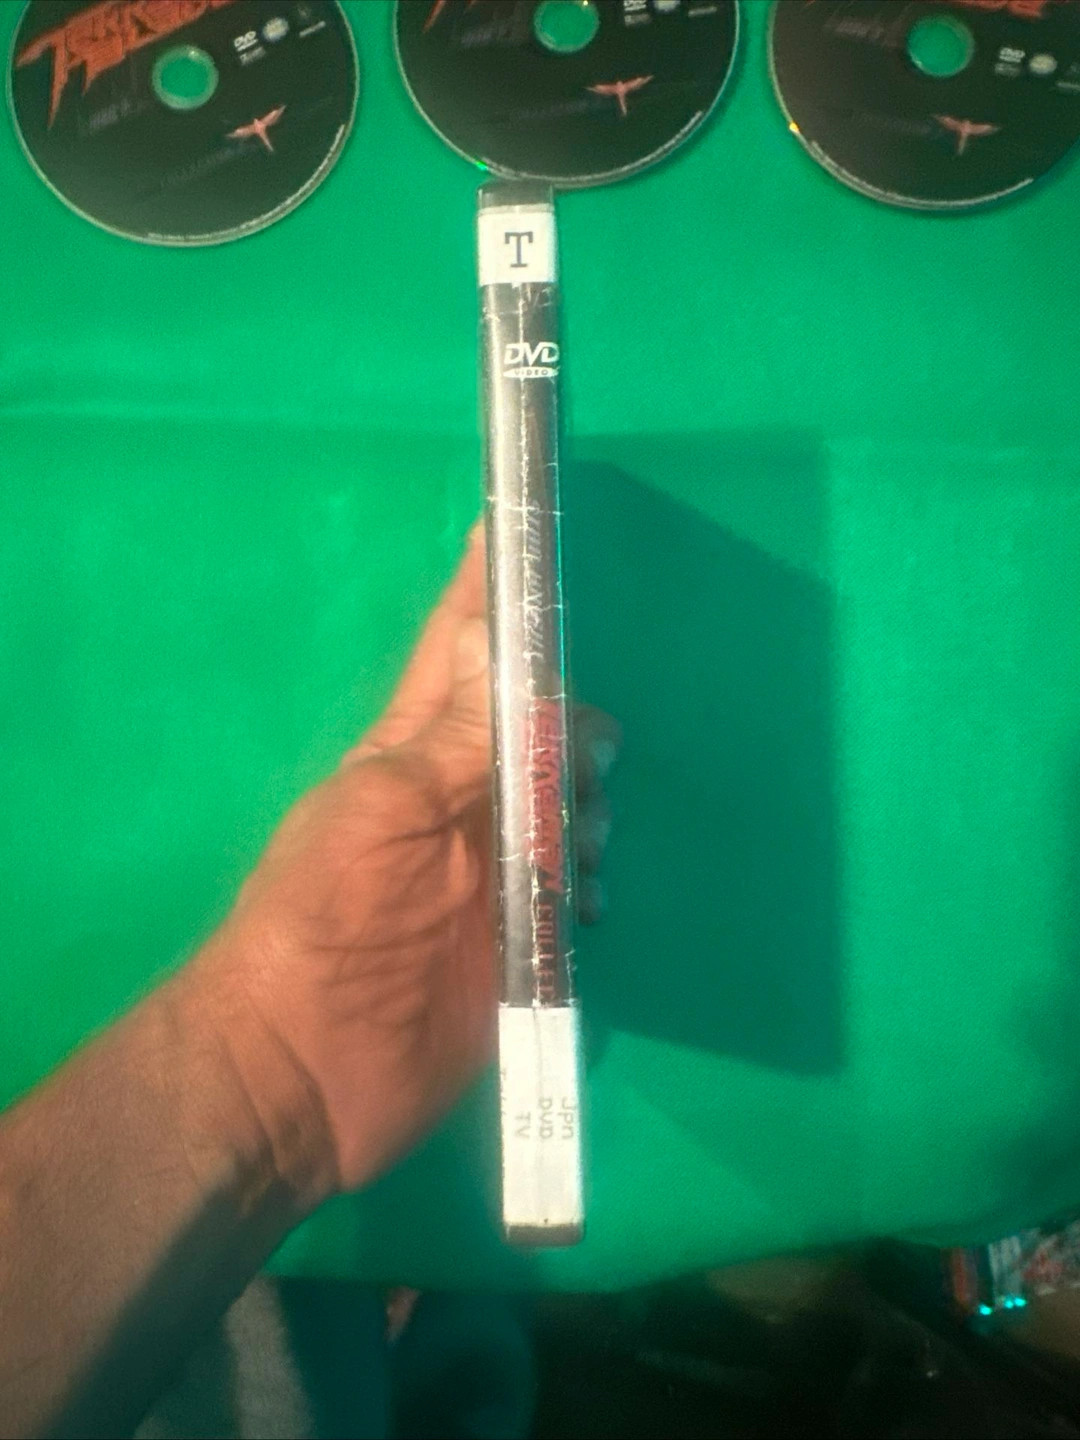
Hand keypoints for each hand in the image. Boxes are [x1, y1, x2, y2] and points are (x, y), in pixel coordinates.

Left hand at [190, 527, 619, 1203]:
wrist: (300, 1072)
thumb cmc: (323, 922)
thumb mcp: (383, 812)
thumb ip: (460, 742)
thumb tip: (526, 668)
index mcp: (414, 755)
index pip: (458, 654)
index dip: (485, 594)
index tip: (515, 526)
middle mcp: (463, 803)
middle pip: (539, 729)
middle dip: (574, 725)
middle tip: (580, 762)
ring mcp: (497, 875)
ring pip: (572, 806)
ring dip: (590, 813)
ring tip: (573, 853)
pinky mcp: (526, 944)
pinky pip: (582, 893)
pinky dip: (597, 888)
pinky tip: (587, 908)